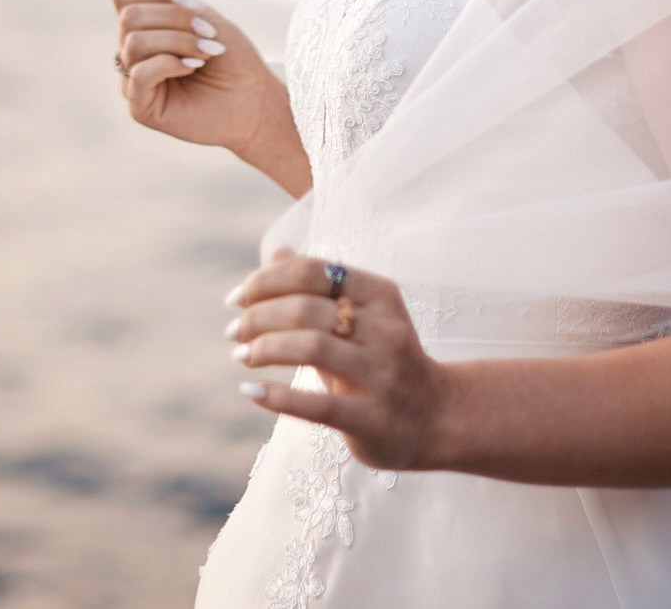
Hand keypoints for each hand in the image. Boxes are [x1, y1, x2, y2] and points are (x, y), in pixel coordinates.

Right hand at [111, 0, 299, 174]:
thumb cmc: (232, 58)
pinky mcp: (140, 108)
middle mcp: (132, 53)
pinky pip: (139, 73)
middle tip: (209, 32)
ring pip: (134, 43)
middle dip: (174, 18)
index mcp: (144, 28)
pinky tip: (192, 68)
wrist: (255, 99)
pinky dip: (170, 64)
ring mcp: (132, 81)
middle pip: (129, 16)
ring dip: (178, 41)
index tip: (194, 3)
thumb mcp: (199, 14)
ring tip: (207, 52)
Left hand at [227, 248, 448, 471]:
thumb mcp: (360, 316)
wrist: (437, 418)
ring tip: (241, 356)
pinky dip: (277, 396)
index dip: (265, 281)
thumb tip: (276, 252)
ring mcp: (380, 375)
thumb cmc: (383, 360)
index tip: (236, 298)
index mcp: (381, 295)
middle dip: (258, 317)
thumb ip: (317, 286)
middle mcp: (385, 330)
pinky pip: (317, 404)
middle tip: (234, 331)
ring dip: (264, 348)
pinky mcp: (371, 418)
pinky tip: (250, 390)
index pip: (313, 271)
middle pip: (306, 308)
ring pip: (310, 347)